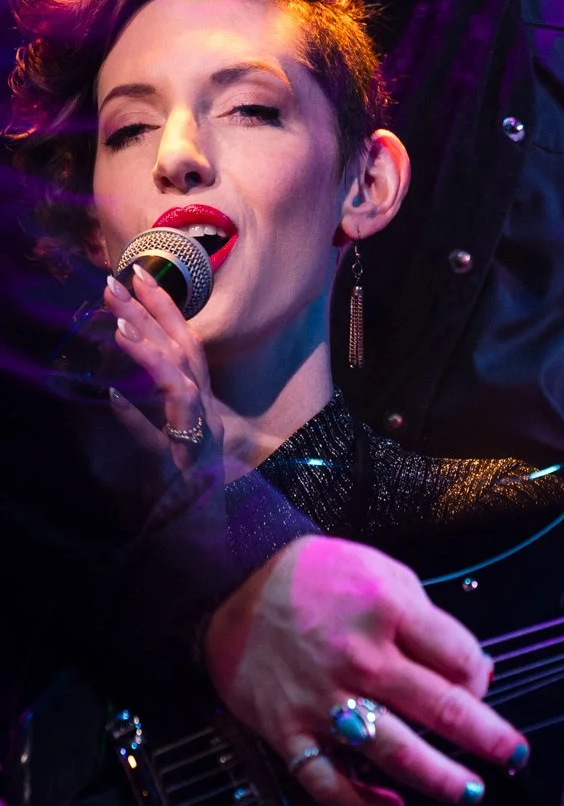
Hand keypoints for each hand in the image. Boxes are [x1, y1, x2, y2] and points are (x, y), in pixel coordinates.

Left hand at [102, 266, 221, 468]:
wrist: (208, 533)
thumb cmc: (188, 487)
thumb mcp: (172, 439)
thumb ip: (154, 413)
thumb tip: (116, 391)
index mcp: (202, 400)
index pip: (186, 342)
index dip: (166, 306)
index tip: (139, 273)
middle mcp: (205, 411)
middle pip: (185, 351)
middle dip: (154, 312)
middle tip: (118, 280)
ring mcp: (197, 436)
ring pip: (179, 384)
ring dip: (151, 353)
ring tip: (118, 325)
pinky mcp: (184, 465)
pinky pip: (160, 439)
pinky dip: (137, 419)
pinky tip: (112, 398)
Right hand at [204, 536, 529, 805]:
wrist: (233, 583)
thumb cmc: (316, 577)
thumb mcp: (383, 572)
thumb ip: (429, 619)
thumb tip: (473, 671)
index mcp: (389, 613)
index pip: (459, 657)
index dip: (481, 677)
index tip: (482, 688)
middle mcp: (361, 659)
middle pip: (440, 707)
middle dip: (486, 737)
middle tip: (514, 756)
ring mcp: (324, 700)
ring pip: (394, 751)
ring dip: (439, 778)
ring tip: (471, 792)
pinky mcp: (288, 730)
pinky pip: (328, 780)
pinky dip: (361, 802)